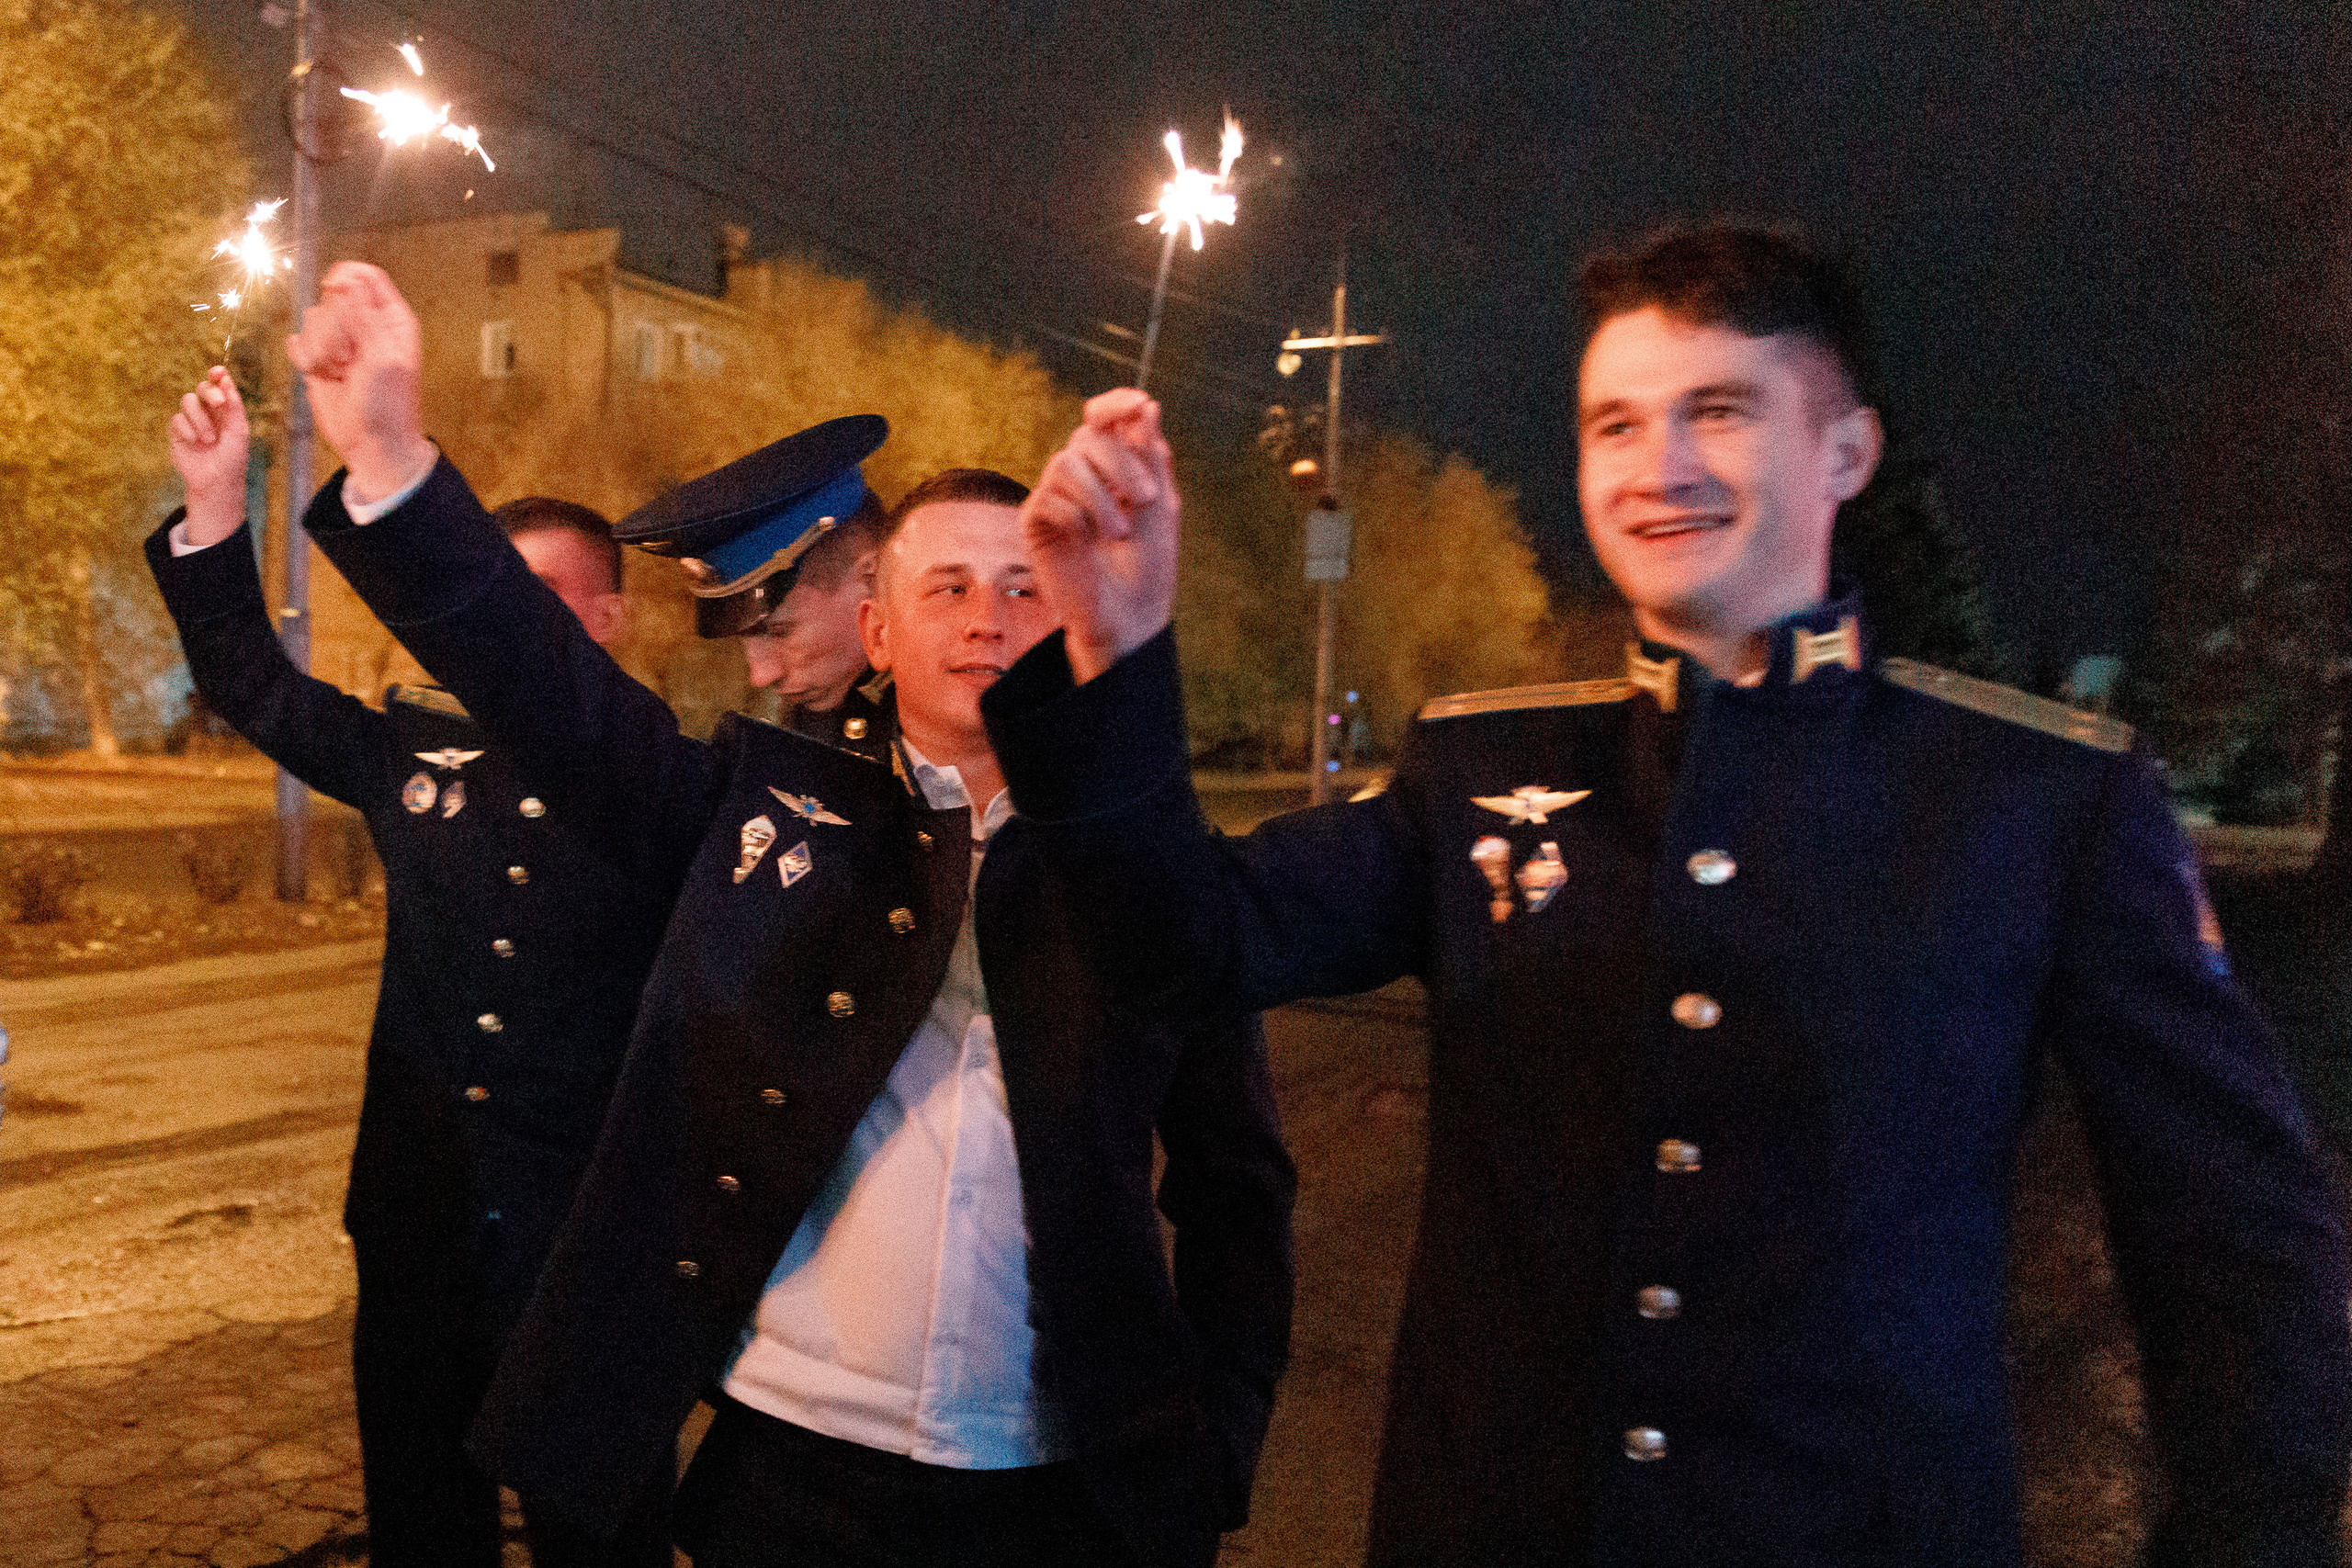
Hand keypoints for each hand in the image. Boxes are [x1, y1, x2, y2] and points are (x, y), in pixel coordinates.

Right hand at [166, 367, 249, 547]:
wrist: (216, 482)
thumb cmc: (232, 458)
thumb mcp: (239, 431)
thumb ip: (234, 406)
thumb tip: (227, 380)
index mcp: (225, 410)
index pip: (219, 386)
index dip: (217, 375)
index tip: (218, 372)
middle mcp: (208, 412)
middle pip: (201, 388)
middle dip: (210, 392)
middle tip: (219, 404)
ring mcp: (191, 420)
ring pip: (188, 401)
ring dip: (200, 418)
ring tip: (210, 439)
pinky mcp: (177, 431)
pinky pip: (177, 419)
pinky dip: (188, 431)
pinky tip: (197, 444)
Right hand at [285, 261, 433, 502]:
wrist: (372, 443)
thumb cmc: (389, 405)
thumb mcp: (383, 357)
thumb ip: (364, 315)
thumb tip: (346, 279)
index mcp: (391, 319)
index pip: (365, 276)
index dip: (345, 278)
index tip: (334, 291)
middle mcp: (365, 325)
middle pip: (333, 296)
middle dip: (334, 326)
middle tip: (349, 358)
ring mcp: (340, 341)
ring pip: (312, 318)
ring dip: (320, 347)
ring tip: (340, 372)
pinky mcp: (318, 358)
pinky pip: (298, 341)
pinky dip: (305, 359)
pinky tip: (322, 375)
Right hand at [1022, 389, 1180, 680]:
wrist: (1129, 620)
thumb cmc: (1148, 568)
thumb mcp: (1160, 507)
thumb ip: (1151, 456)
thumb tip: (1147, 403)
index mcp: (1114, 467)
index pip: (1104, 419)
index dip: (1115, 403)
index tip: (1138, 404)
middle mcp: (1082, 475)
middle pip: (1089, 436)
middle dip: (1123, 463)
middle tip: (1148, 499)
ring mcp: (1056, 497)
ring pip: (1066, 461)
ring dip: (1101, 496)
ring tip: (1120, 534)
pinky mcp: (1035, 522)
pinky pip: (1048, 497)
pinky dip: (1076, 515)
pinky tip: (1087, 542)